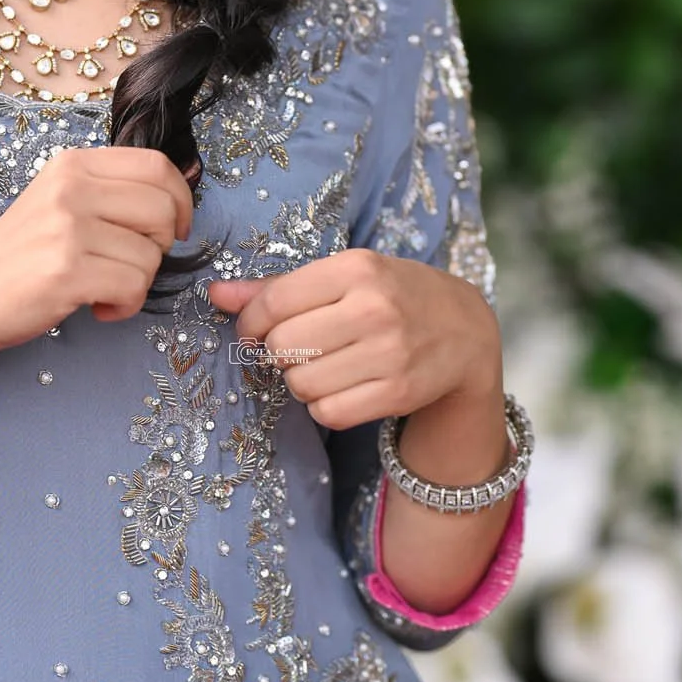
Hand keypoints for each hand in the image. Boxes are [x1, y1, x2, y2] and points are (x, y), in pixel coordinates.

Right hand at [0, 145, 196, 354]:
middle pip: (162, 209)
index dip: (180, 200)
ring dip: (137, 283)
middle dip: (161, 246)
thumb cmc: (20, 255)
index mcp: (73, 164)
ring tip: (103, 289)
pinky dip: (125, 306)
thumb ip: (112, 191)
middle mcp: (70, 188)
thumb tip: (184, 183)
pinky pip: (133, 286)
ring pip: (151, 255)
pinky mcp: (66, 271)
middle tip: (130, 263)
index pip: (156, 166)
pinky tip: (99, 307)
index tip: (174, 228)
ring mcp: (67, 228)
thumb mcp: (61, 202)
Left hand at [206, 248, 501, 431]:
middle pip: (282, 346)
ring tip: (325, 364)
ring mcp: (390, 354)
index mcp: (356, 269)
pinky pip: (328, 412)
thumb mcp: (343, 276)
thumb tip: (216, 293)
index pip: (273, 303)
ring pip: (301, 384)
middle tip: (301, 346)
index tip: (257, 328)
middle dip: (280, 351)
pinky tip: (343, 386)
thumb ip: (278, 287)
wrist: (465, 331)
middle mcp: (374, 309)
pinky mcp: (398, 393)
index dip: (252, 322)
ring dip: (301, 380)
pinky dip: (325, 405)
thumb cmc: (392, 295)